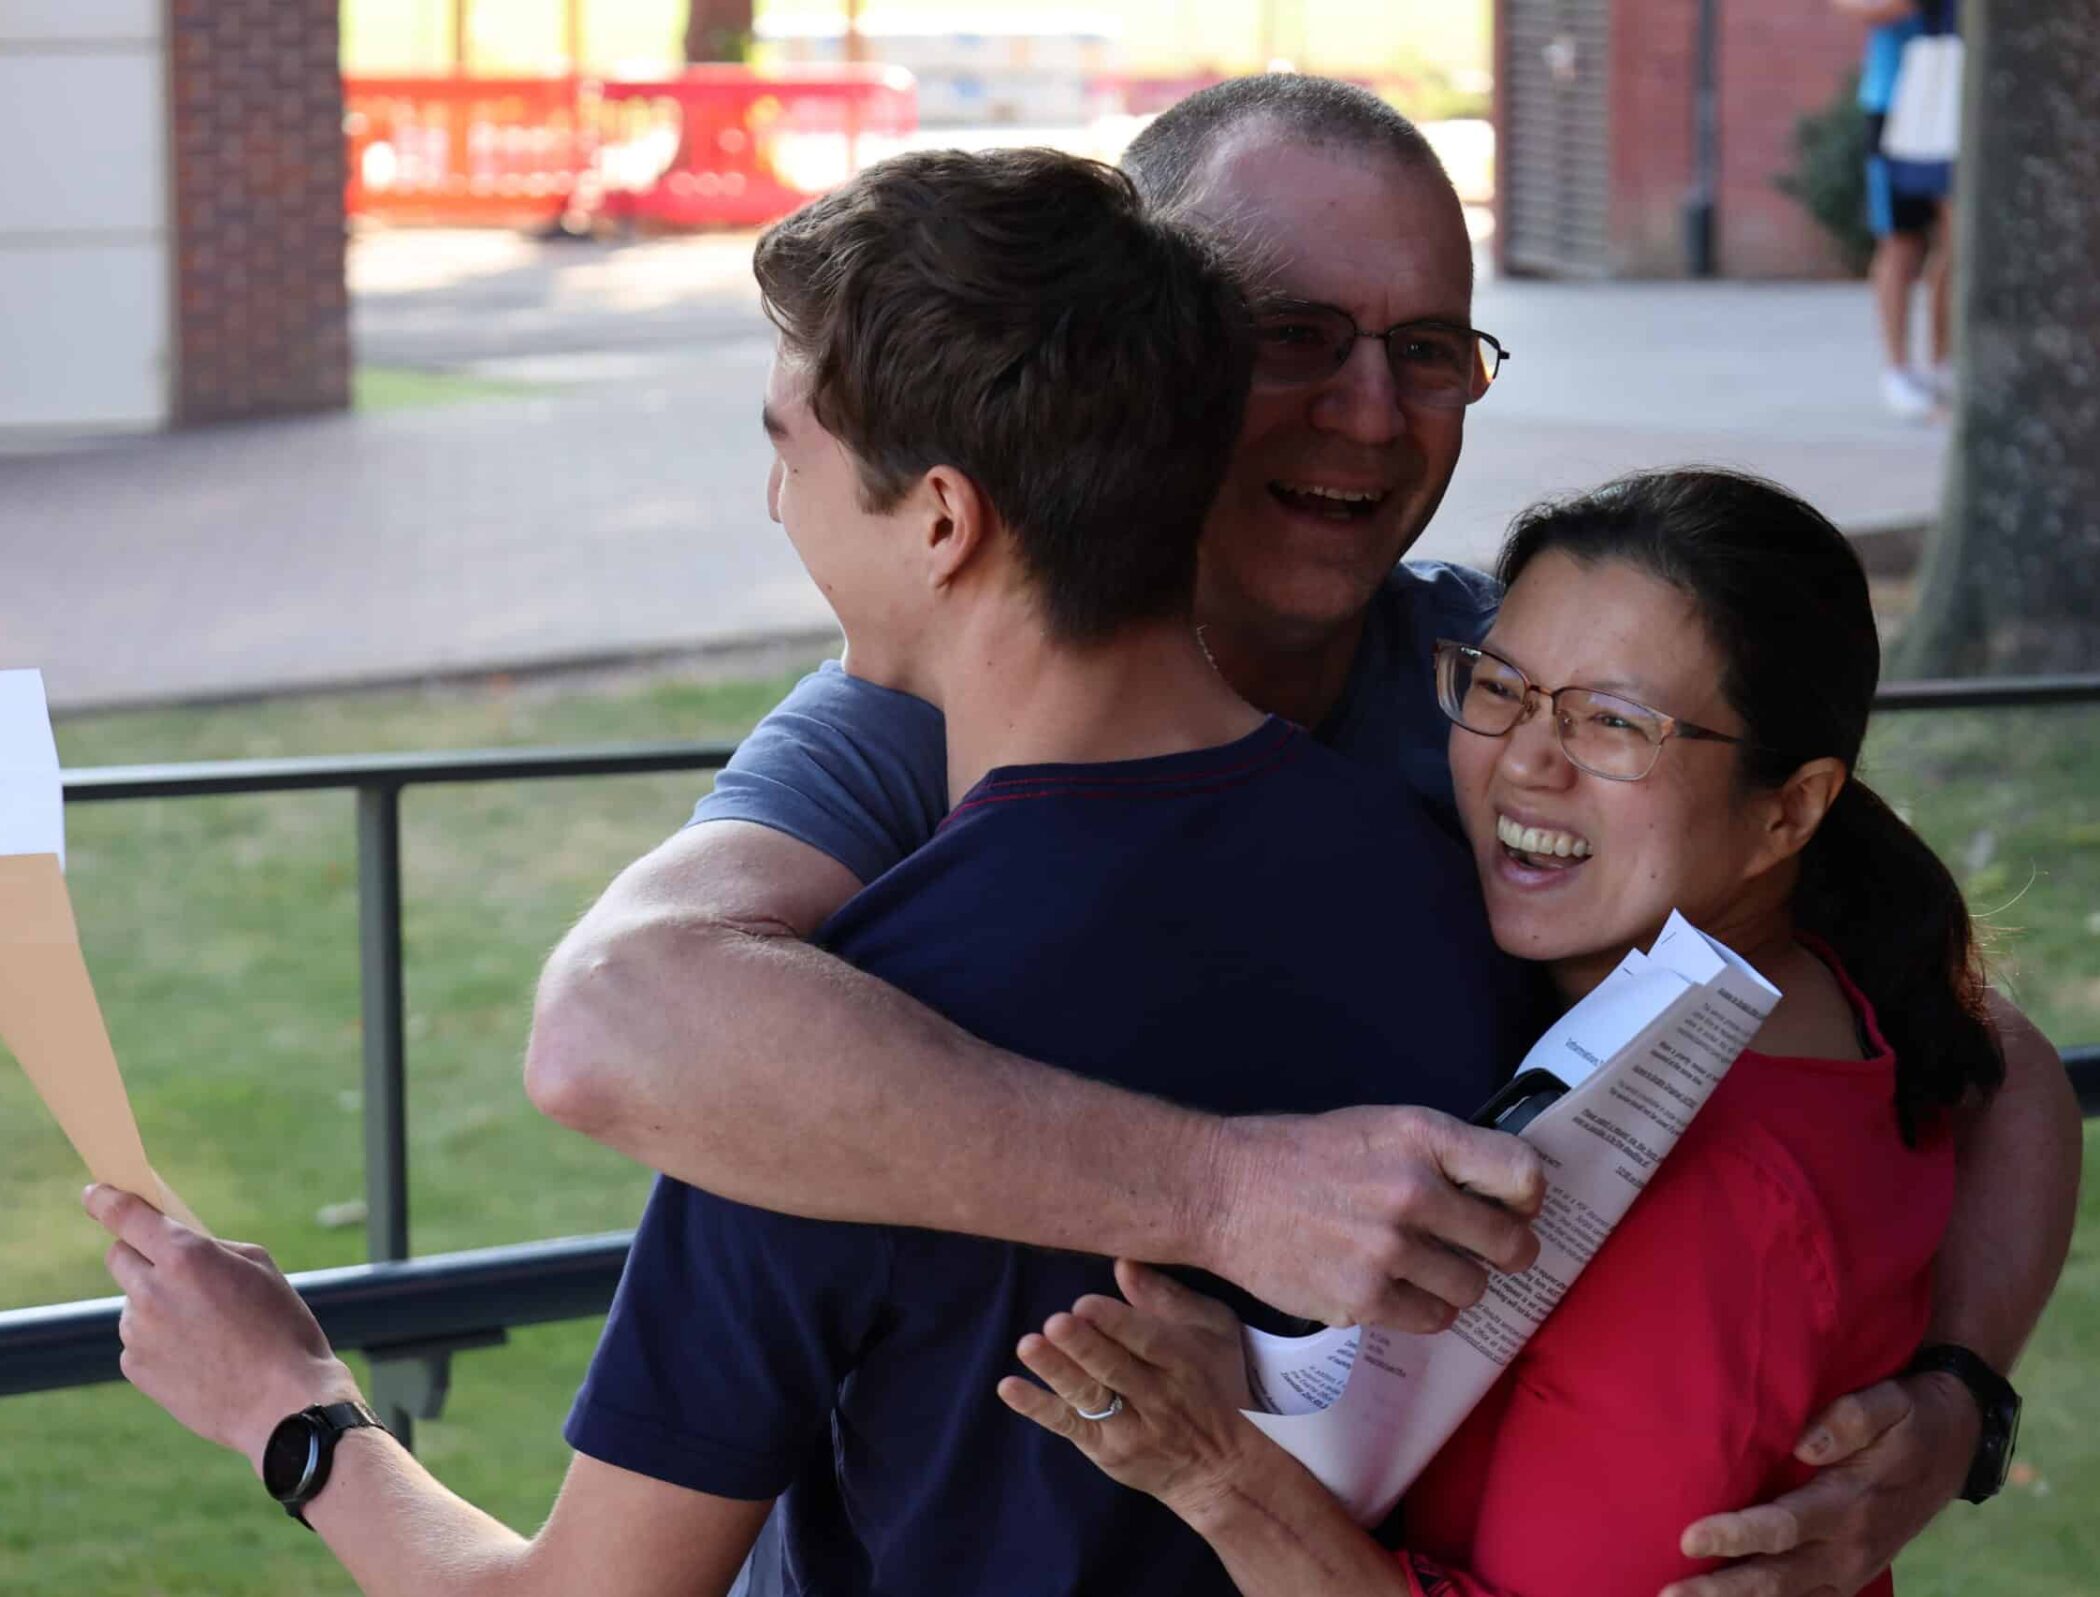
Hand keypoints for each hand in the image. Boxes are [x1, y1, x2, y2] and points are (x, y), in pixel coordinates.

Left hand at [84, 1184, 362, 1473]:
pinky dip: (161, 1340)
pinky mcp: (135, 1368)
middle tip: (175, 1269)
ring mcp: (138, 1333)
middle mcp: (152, 1292)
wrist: (281, 1401)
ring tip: (207, 1329)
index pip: (126, 1216)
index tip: (96, 1193)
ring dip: (158, 1303)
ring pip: (135, 1301)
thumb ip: (211, 1248)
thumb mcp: (260, 1267)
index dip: (106, 1199)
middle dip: (140, 1253)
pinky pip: (139, 1339)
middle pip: (120, 1256)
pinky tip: (199, 1355)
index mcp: (185, 1257)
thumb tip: (178, 1248)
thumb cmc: (282, 1327)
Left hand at [997, 1260, 1272, 1521]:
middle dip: (1084, 1346)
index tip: (1086, 1304)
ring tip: (1028, 1346)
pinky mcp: (1105, 1448)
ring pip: (1088, 1397)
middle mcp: (1156, 1396)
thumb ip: (1168, 1297)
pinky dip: (1037, 1407)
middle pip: (1115, 1369)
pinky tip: (1009, 1387)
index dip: (1117, 1323)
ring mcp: (1129, 1427)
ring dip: (1057, 1372)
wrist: (1223, 1471)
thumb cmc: (1216, 1385)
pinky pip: (1067, 1425)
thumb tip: (1123, 1263)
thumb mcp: (1212, 1332)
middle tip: (1056, 1322)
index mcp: (1182, 1361)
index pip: (1148, 1340)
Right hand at [1202, 1106, 1543, 1331]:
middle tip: (1483, 1251)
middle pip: (1510, 1244)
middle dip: (1504, 1252)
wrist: (1222, 1191)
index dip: (1528, 1199)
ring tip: (1422, 1267)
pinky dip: (1420, 1308)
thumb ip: (1438, 1155)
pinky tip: (1392, 1287)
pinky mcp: (1364, 1300)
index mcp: (1421, 1136)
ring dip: (1456, 1282)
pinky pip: (1432, 1319)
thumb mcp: (1377, 1127)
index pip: (1522, 1175)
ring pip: (1472, 1288)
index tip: (1515, 1207)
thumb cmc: (1301, 1155)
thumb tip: (1501, 1193)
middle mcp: (1413, 1191)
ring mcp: (1389, 1250)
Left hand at [1662, 1373, 1976, 1596]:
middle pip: (1776, 1579)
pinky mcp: (1849, 1577)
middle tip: (1666, 1594)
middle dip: (1720, 1591)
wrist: (1956, 1445)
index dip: (1735, 1535)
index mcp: (1851, 1504)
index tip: (1687, 1537)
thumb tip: (1805, 1443)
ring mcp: (1851, 1570)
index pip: (1782, 1527)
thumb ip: (1850, 1418)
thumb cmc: (1909, 1417)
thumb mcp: (1891, 1402)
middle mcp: (1849, 1548)